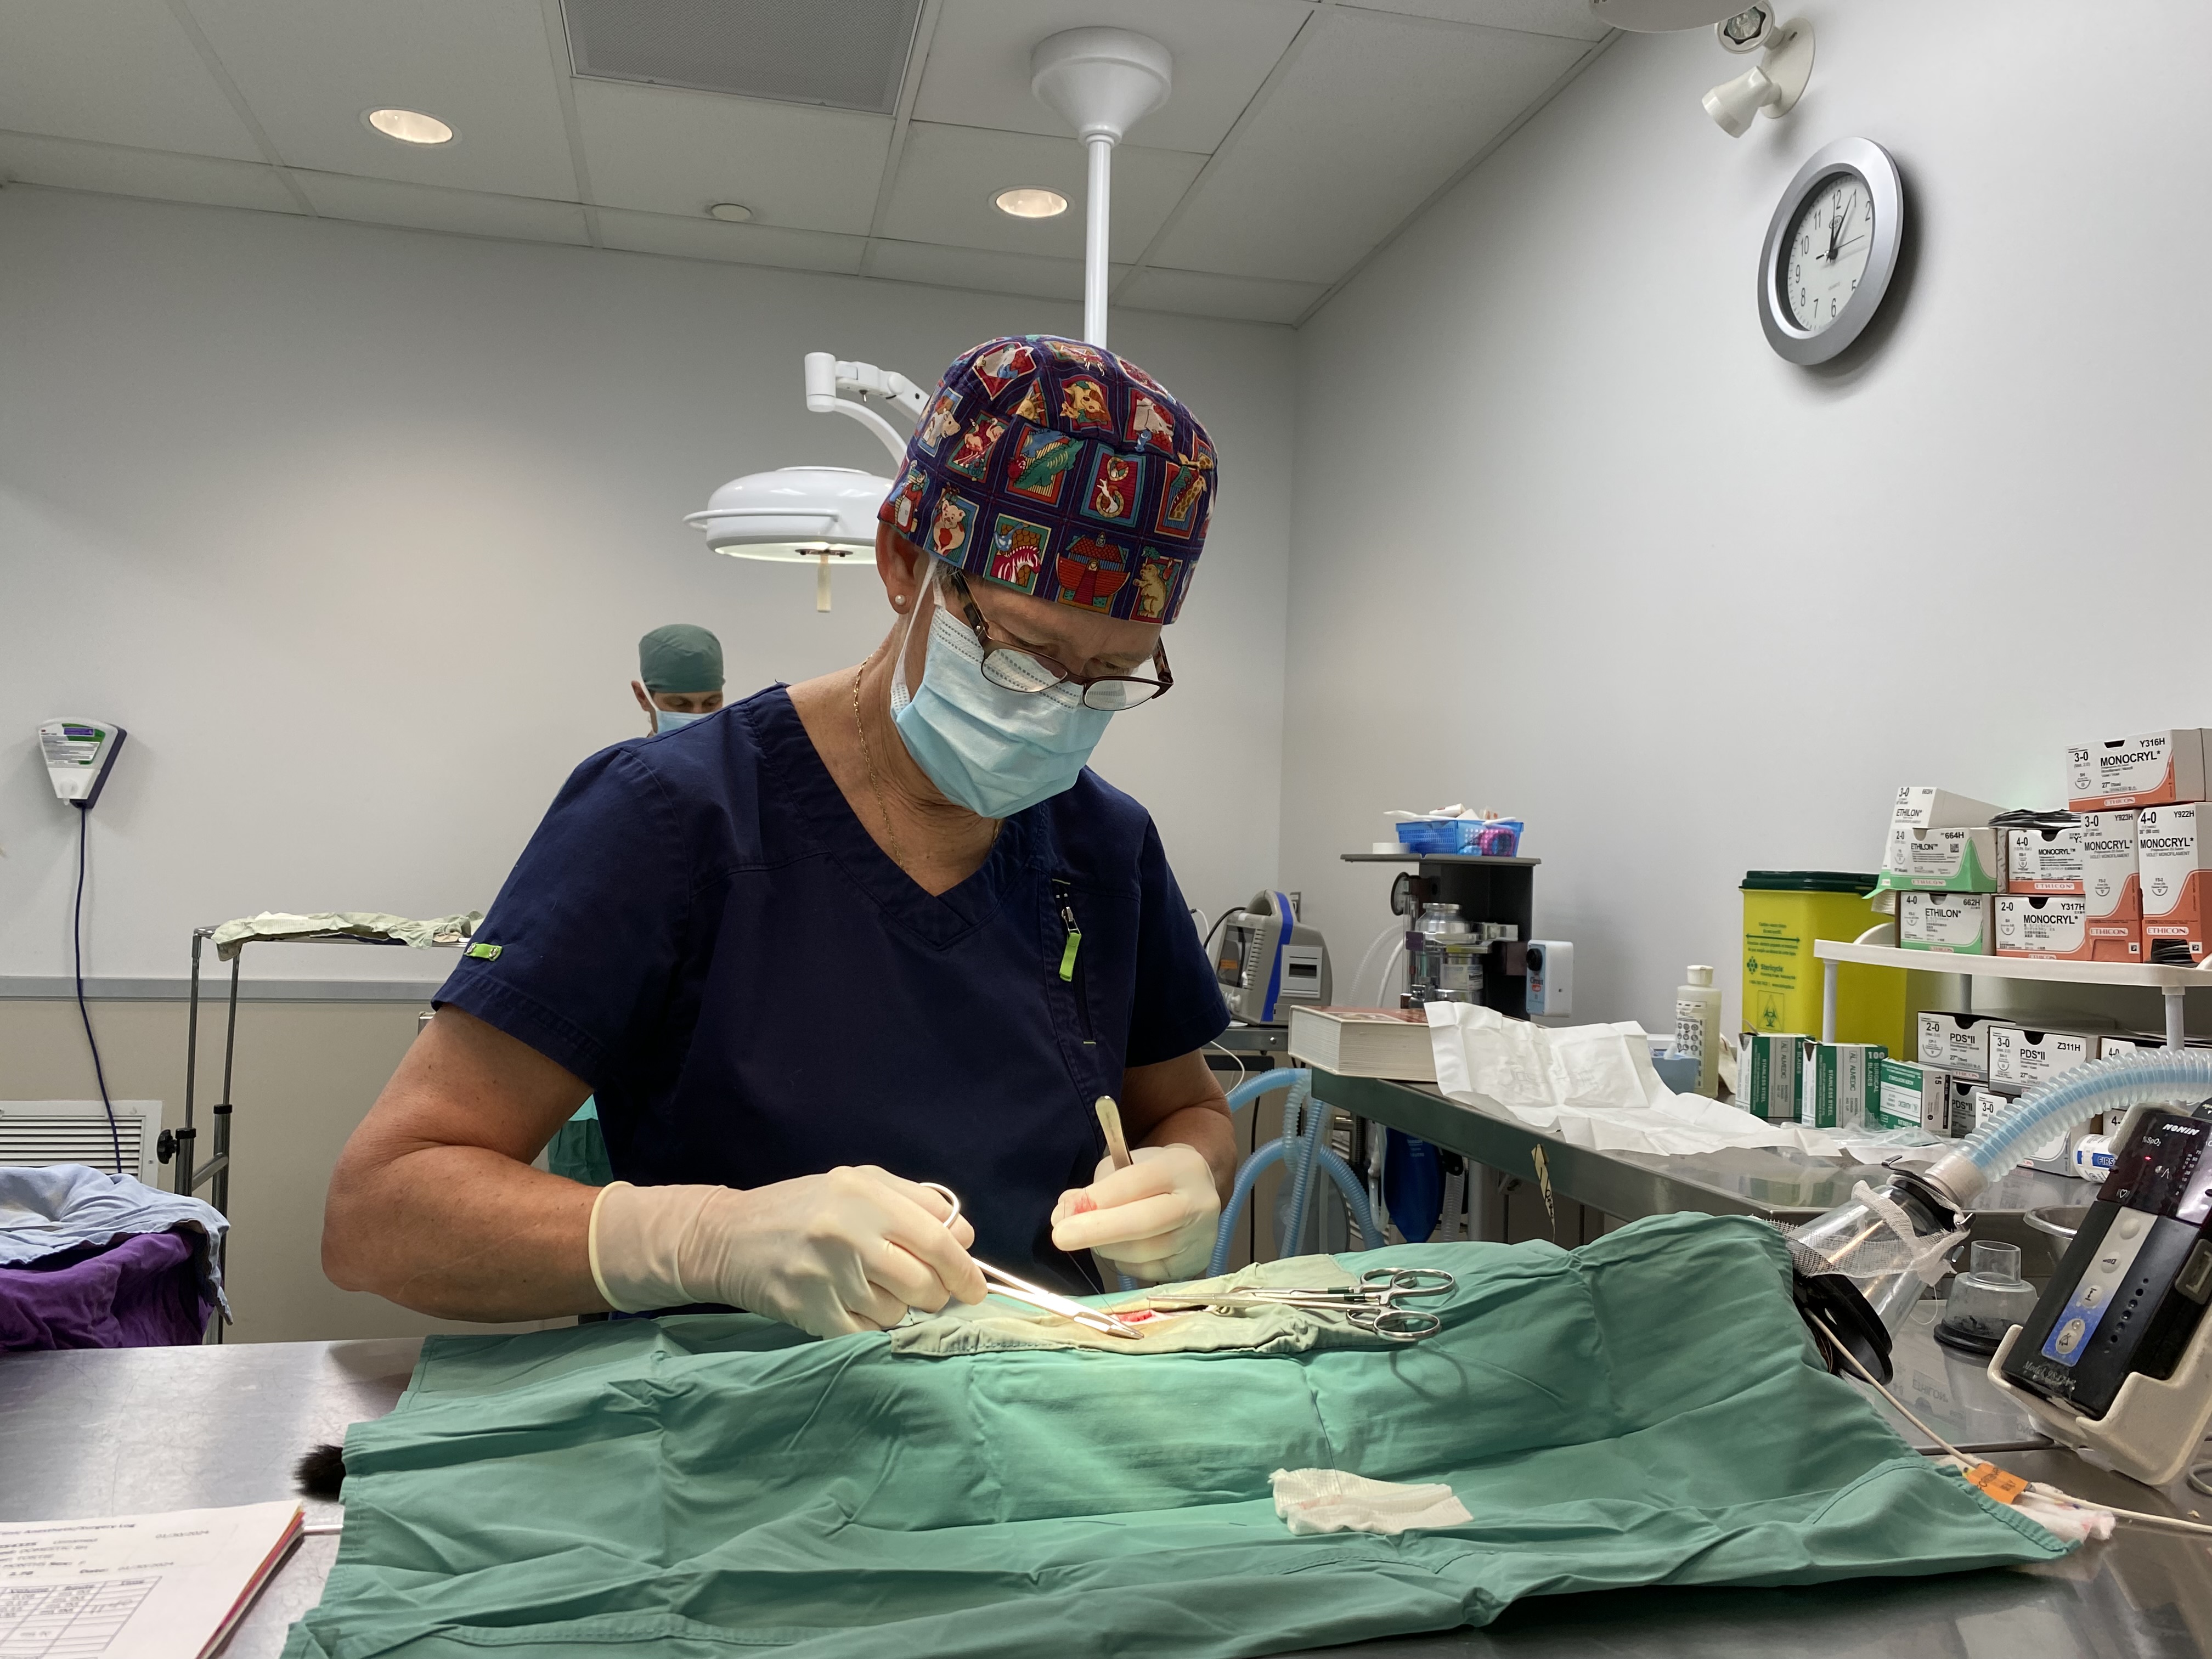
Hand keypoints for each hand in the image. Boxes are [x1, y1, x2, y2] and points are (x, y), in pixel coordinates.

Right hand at [588, 1167, 985, 1337]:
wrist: (728, 1237)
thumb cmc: (803, 1206)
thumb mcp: (859, 1183)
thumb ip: (917, 1201)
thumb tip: (966, 1237)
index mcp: (866, 1196)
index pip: (938, 1242)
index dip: (965, 1270)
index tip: (974, 1288)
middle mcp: (849, 1234)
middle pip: (924, 1284)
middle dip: (937, 1296)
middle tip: (931, 1294)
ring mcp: (828, 1277)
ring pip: (897, 1313)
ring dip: (901, 1311)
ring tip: (880, 1292)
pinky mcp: (812, 1313)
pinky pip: (867, 1335)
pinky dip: (873, 1328)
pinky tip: (858, 1309)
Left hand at [1049, 1144, 1219, 1284]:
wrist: (1198, 1191)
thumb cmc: (1154, 1175)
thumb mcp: (1126, 1165)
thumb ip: (1096, 1187)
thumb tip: (1065, 1213)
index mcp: (1180, 1167)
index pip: (1134, 1183)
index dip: (1096, 1200)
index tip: (1064, 1214)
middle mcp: (1197, 1203)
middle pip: (1143, 1222)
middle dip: (1096, 1231)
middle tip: (1060, 1237)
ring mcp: (1200, 1238)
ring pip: (1141, 1253)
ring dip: (1106, 1248)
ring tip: (1097, 1237)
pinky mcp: (1194, 1265)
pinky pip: (1146, 1271)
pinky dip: (1123, 1262)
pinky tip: (1123, 1248)